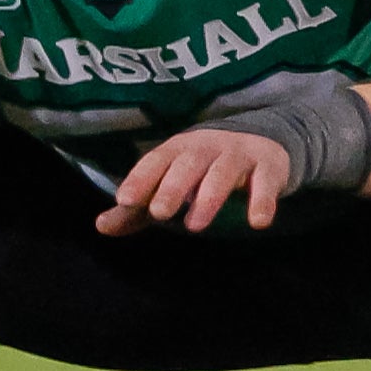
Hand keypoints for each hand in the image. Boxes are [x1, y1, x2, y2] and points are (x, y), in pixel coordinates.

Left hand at [98, 126, 292, 234]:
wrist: (261, 144)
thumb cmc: (203, 171)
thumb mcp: (169, 186)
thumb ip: (138, 210)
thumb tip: (101, 227)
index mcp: (178, 149)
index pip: (156, 160)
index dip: (140, 178)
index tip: (124, 200)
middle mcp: (207, 146)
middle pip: (188, 163)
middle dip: (173, 186)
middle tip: (159, 214)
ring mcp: (239, 154)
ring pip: (224, 171)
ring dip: (209, 196)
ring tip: (195, 226)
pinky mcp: (269, 166)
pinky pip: (266, 181)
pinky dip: (263, 200)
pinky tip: (258, 223)